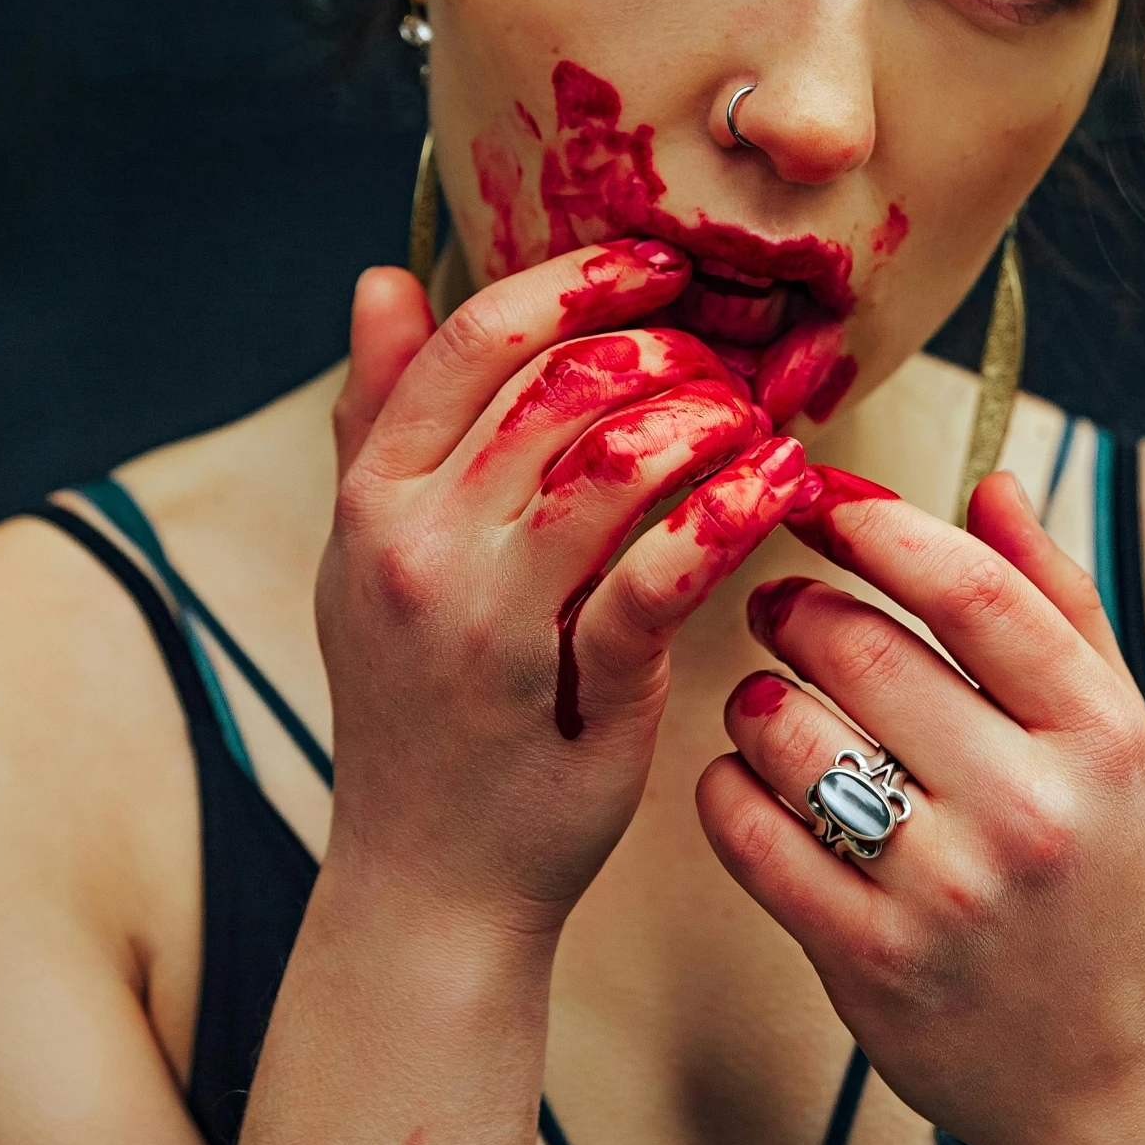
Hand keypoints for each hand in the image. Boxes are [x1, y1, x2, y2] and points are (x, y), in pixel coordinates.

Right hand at [317, 242, 806, 945]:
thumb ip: (378, 412)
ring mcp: (494, 620)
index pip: (477, 338)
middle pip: (564, 384)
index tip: (658, 264)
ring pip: (619, 458)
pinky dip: (731, 510)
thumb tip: (383, 277)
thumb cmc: (414, 697)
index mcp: (374, 496)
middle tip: (725, 364)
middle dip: (668, 351)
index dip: (579, 281)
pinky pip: (664, 569)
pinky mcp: (579, 686)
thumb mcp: (367, 549)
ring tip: (756, 426)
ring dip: (711, 421)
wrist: (430, 880)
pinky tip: (777, 485)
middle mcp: (420, 544)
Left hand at [698, 468, 1144, 1144]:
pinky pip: (749, 833)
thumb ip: (1055, 600)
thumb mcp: (1117, 732)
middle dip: (799, 605)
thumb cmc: (1108, 872)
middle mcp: (1028, 811)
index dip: (877, 524)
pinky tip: (755, 777)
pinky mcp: (868, 964)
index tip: (824, 497)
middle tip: (782, 602)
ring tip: (772, 699)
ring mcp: (945, 895)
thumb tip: (988, 481)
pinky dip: (729, 785)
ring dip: (757, 695)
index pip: (968, 588)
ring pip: (789, 731)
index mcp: (1099, 735)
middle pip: (862, 648)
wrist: (1112, 1079)